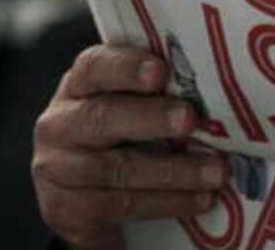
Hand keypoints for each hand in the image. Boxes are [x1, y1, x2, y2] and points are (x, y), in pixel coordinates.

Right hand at [32, 44, 227, 248]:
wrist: (83, 192)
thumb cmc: (122, 133)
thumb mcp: (131, 105)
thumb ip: (159, 92)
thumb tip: (217, 86)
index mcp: (79, 85)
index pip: (94, 67)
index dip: (126, 68)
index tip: (160, 71)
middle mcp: (60, 123)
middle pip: (102, 118)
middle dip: (150, 118)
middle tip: (190, 119)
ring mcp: (57, 168)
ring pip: (115, 169)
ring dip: (172, 171)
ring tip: (215, 172)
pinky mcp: (66, 208)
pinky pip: (119, 205)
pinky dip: (165, 203)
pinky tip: (198, 199)